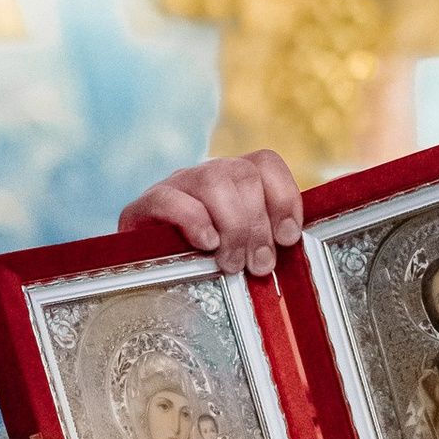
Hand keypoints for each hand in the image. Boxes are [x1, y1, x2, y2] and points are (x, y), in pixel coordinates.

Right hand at [117, 148, 303, 279]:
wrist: (145, 276)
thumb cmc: (203, 268)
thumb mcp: (242, 252)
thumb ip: (265, 243)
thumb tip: (294, 249)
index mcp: (235, 180)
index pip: (266, 163)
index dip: (284, 197)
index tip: (288, 238)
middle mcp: (208, 175)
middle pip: (243, 175)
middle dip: (257, 225)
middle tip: (258, 265)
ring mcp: (176, 186)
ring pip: (213, 182)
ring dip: (232, 226)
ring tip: (231, 264)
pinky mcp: (144, 205)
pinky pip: (171, 199)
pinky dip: (194, 221)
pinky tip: (206, 245)